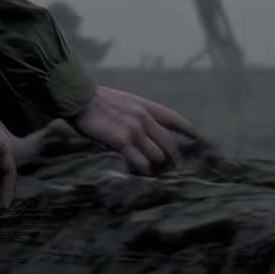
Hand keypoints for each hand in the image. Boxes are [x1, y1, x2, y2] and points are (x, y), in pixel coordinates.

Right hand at [68, 86, 196, 173]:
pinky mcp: (121, 141)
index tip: (195, 137)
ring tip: (152, 174)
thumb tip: (147, 128)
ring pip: (158, 156)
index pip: (173, 118)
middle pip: (169, 143)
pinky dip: (143, 171)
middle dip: (172, 159)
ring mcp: (134, 130)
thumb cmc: (97, 101)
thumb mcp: (124, 101)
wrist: (79, 99)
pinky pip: (141, 162)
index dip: (186, 129)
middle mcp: (144, 117)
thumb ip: (138, 113)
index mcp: (145, 106)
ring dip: (156, 168)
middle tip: (170, 170)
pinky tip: (139, 174)